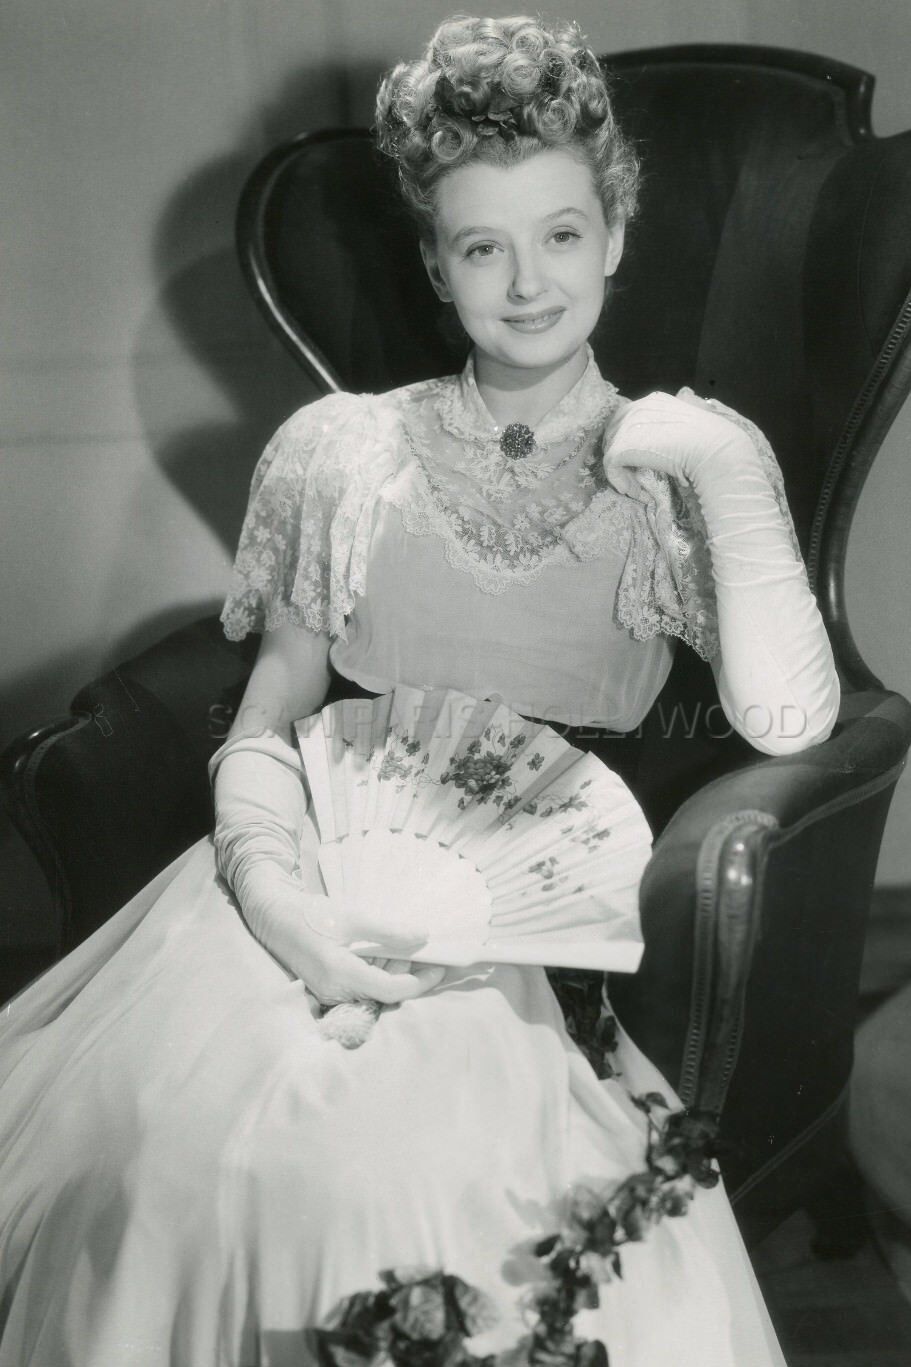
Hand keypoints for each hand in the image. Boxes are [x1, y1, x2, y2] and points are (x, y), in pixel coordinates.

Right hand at [241, 872, 443, 1005]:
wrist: (273, 915)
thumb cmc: (311, 914)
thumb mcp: (353, 917)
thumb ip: (389, 931)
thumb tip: (423, 937)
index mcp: (342, 975)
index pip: (392, 990)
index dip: (421, 982)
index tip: (440, 966)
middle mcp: (335, 991)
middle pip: (385, 991)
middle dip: (406, 970)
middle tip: (418, 944)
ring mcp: (329, 992)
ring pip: (374, 988)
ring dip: (390, 968)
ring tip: (396, 941)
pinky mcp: (326, 988)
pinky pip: (360, 985)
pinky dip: (375, 968)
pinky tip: (378, 948)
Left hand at [605, 389, 754, 491]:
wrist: (715, 451)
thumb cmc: (713, 440)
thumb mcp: (697, 417)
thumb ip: (683, 411)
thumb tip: (683, 402)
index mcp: (655, 400)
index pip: (629, 418)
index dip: (631, 440)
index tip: (642, 460)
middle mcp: (638, 407)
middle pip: (614, 432)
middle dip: (621, 455)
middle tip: (635, 475)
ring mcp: (627, 426)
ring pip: (611, 450)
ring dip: (622, 470)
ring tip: (638, 486)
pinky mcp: (621, 446)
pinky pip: (611, 467)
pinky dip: (620, 482)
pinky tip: (636, 492)